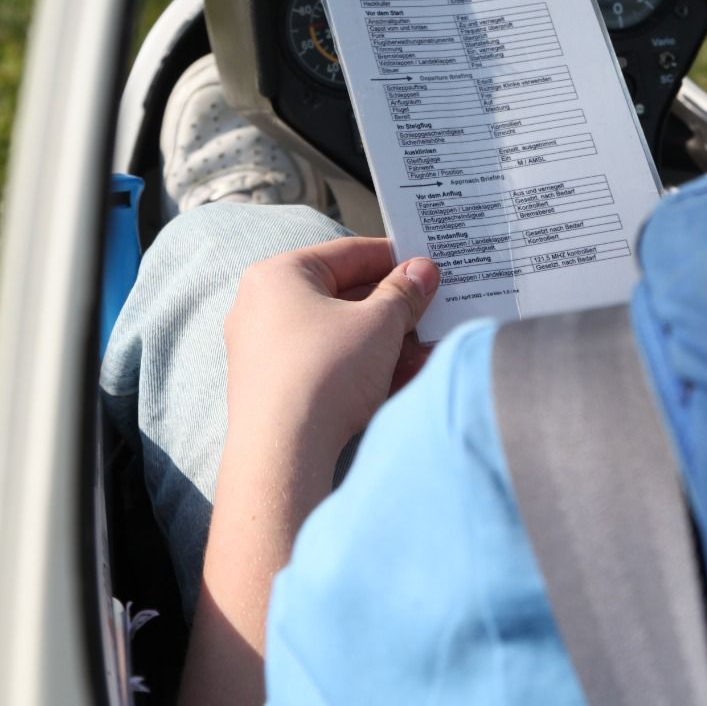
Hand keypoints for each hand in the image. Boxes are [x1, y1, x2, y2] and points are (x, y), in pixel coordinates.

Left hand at [183, 239, 439, 705]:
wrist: (283, 458)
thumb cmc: (325, 374)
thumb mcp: (379, 324)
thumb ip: (405, 292)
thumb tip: (423, 271)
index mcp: (280, 275)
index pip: (348, 253)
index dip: (395, 258)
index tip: (429, 266)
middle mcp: (264, 308)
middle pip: (344, 295)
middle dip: (395, 306)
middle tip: (436, 306)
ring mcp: (266, 353)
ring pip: (340, 334)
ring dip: (387, 339)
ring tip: (431, 345)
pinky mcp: (275, 391)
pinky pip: (329, 365)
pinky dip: (365, 365)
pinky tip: (407, 374)